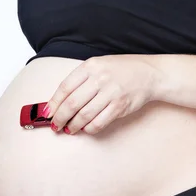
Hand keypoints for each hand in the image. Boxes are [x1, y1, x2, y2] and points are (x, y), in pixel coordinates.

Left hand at [41, 54, 160, 134]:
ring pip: (84, 115)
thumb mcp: (98, 66)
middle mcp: (99, 78)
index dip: (53, 103)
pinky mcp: (120, 106)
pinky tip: (85, 129)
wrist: (149, 73)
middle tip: (55, 125)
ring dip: (73, 126)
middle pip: (72, 104)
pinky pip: (99, 122)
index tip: (46, 113)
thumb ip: (80, 81)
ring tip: (69, 129)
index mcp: (90, 66)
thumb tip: (59, 102)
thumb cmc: (120, 70)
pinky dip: (89, 129)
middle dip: (60, 118)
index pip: (65, 87)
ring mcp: (111, 93)